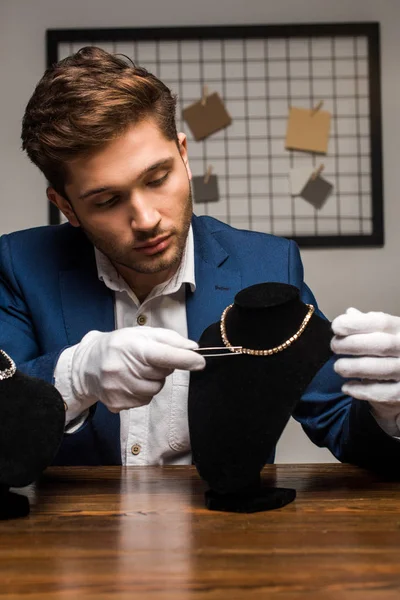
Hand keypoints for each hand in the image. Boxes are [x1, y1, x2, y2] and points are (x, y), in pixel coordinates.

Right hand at [71, 327, 205, 412]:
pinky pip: (144, 401)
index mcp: (131, 347)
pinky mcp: (116, 404)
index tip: (200, 362)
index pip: (162, 355)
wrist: (87, 365)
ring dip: (152, 381)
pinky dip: (142, 392)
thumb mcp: (142, 334)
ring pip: (154, 390)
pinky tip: (129, 382)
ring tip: (136, 371)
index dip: (184, 359)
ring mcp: (118, 389)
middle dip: (161, 368)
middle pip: (161, 375)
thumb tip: (193, 348)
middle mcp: (122, 368)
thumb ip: (170, 339)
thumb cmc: (120, 345)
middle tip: (146, 360)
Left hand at [331, 307, 399, 434]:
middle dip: (352, 345)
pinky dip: (362, 390)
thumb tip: (350, 313)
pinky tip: (346, 387)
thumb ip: (366, 324)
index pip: (381, 322)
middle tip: (334, 347)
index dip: (356, 323)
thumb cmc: (388, 353)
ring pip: (382, 369)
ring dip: (354, 368)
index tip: (335, 327)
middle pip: (381, 344)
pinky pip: (383, 393)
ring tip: (338, 367)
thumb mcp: (381, 334)